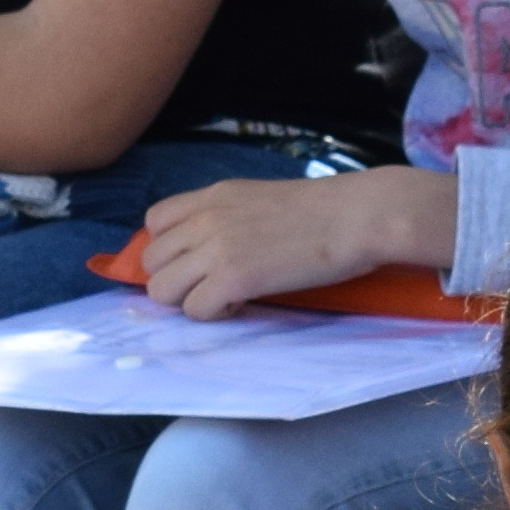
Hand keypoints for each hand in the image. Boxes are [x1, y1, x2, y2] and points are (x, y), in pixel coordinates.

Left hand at [123, 171, 408, 317]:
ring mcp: (216, 248)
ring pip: (162, 290)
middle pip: (152, 262)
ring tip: (226, 296)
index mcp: (213, 195)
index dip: (171, 248)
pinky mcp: (233, 278)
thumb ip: (228, 216)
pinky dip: (215, 315)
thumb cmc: (324, 211)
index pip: (154, 222)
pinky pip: (195, 310)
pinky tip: (243, 303)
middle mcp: (205, 218)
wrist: (357, 215)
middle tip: (213, 285)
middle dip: (178, 281)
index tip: (199, 261)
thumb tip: (211, 248)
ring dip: (190, 300)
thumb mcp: (261, 199)